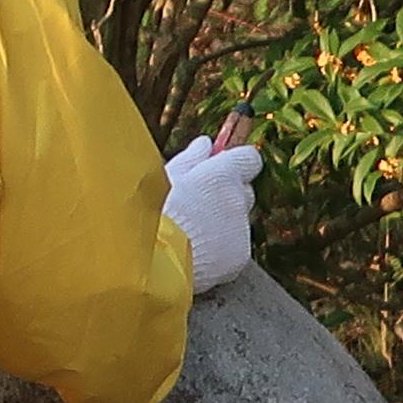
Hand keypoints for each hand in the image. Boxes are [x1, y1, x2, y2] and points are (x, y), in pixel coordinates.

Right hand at [166, 110, 262, 295]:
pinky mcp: (239, 257)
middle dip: (227, 197)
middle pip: (245, 192)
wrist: (154, 257)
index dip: (237, 164)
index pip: (249, 159)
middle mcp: (239, 200)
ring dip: (221, 225)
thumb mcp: (165, 177)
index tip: (222, 169)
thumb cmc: (153, 210)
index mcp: (223, 175)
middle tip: (197, 206)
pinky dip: (220, 250)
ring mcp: (242, 230)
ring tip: (190, 234)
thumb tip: (206, 144)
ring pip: (238, 222)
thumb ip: (191, 158)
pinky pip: (234, 248)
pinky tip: (195, 252)